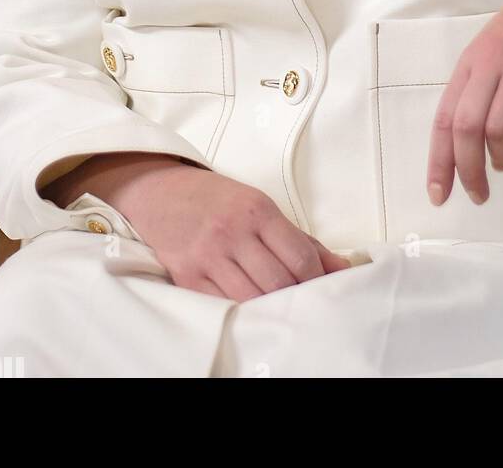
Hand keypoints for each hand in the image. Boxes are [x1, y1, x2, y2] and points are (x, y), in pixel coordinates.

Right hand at [71, 155, 353, 300]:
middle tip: (302, 304)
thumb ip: (300, 239)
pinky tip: (249, 310)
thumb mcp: (260, 206)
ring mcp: (207, 255)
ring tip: (277, 308)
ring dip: (270, 308)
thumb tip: (342, 267)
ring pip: (252, 298)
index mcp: (257, 209)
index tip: (323, 289)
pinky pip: (221, 305)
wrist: (159, 191)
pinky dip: (240, 311)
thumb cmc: (216, 199)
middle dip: (296, 298)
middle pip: (278, 281)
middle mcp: (233, 231)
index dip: (317, 279)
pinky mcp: (186, 276)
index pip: (299, 255)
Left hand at [425, 0, 502, 206]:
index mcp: (470, 62)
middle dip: (469, 169)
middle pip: (467, 127)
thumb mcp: (491, 52)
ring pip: (501, 127)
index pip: (444, 118)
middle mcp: (491, 64)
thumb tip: (469, 145)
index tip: (439, 195)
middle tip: (479, 194)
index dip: (439, 161)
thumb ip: (478, 90)